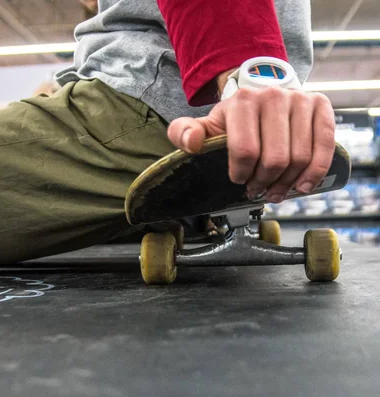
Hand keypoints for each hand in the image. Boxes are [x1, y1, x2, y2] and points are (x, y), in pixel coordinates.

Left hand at [167, 87, 335, 202]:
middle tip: (257, 190)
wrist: (260, 94)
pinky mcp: (321, 106)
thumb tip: (191, 143)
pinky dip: (315, 172)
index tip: (239, 180)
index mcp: (242, 101)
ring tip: (275, 191)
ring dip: (288, 183)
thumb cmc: (233, 118)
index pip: (246, 150)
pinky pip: (325, 146)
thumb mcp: (205, 125)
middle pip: (275, 158)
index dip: (242, 174)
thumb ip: (184, 133)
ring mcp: (300, 99)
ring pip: (299, 157)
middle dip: (264, 182)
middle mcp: (273, 96)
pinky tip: (302, 185)